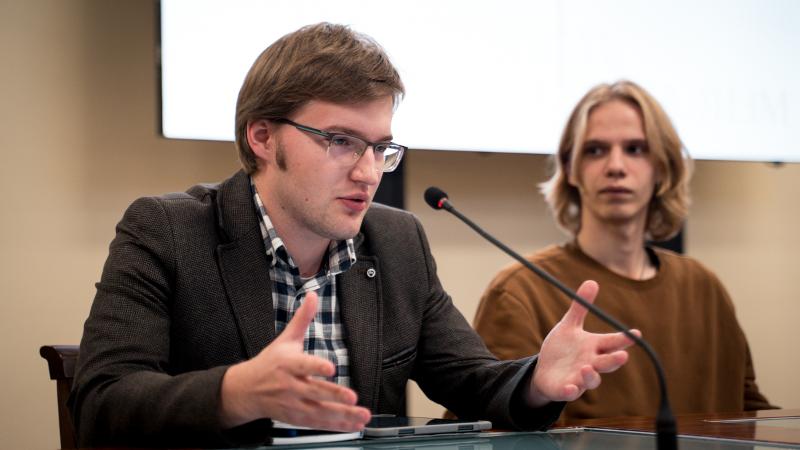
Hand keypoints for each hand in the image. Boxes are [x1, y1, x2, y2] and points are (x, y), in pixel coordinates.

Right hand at [220, 291, 370, 430]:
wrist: (246, 390)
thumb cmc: (269, 363)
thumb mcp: (285, 339)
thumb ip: (302, 319)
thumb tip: (312, 295)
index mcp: (288, 364)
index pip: (303, 365)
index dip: (316, 367)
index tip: (330, 368)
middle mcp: (291, 385)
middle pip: (314, 391)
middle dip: (334, 395)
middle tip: (352, 397)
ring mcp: (293, 404)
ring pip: (319, 411)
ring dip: (342, 415)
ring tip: (362, 415)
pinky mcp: (296, 418)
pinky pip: (318, 423)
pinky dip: (337, 426)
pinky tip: (354, 425)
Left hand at [526, 280, 639, 406]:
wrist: (545, 371)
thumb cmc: (562, 349)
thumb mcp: (569, 326)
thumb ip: (581, 307)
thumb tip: (592, 281)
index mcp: (593, 347)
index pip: (612, 342)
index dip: (624, 339)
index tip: (636, 334)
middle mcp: (590, 363)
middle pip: (606, 363)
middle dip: (614, 360)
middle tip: (622, 356)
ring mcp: (579, 378)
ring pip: (591, 380)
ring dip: (591, 376)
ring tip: (586, 368)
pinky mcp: (566, 389)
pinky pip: (570, 393)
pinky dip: (571, 391)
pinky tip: (570, 388)